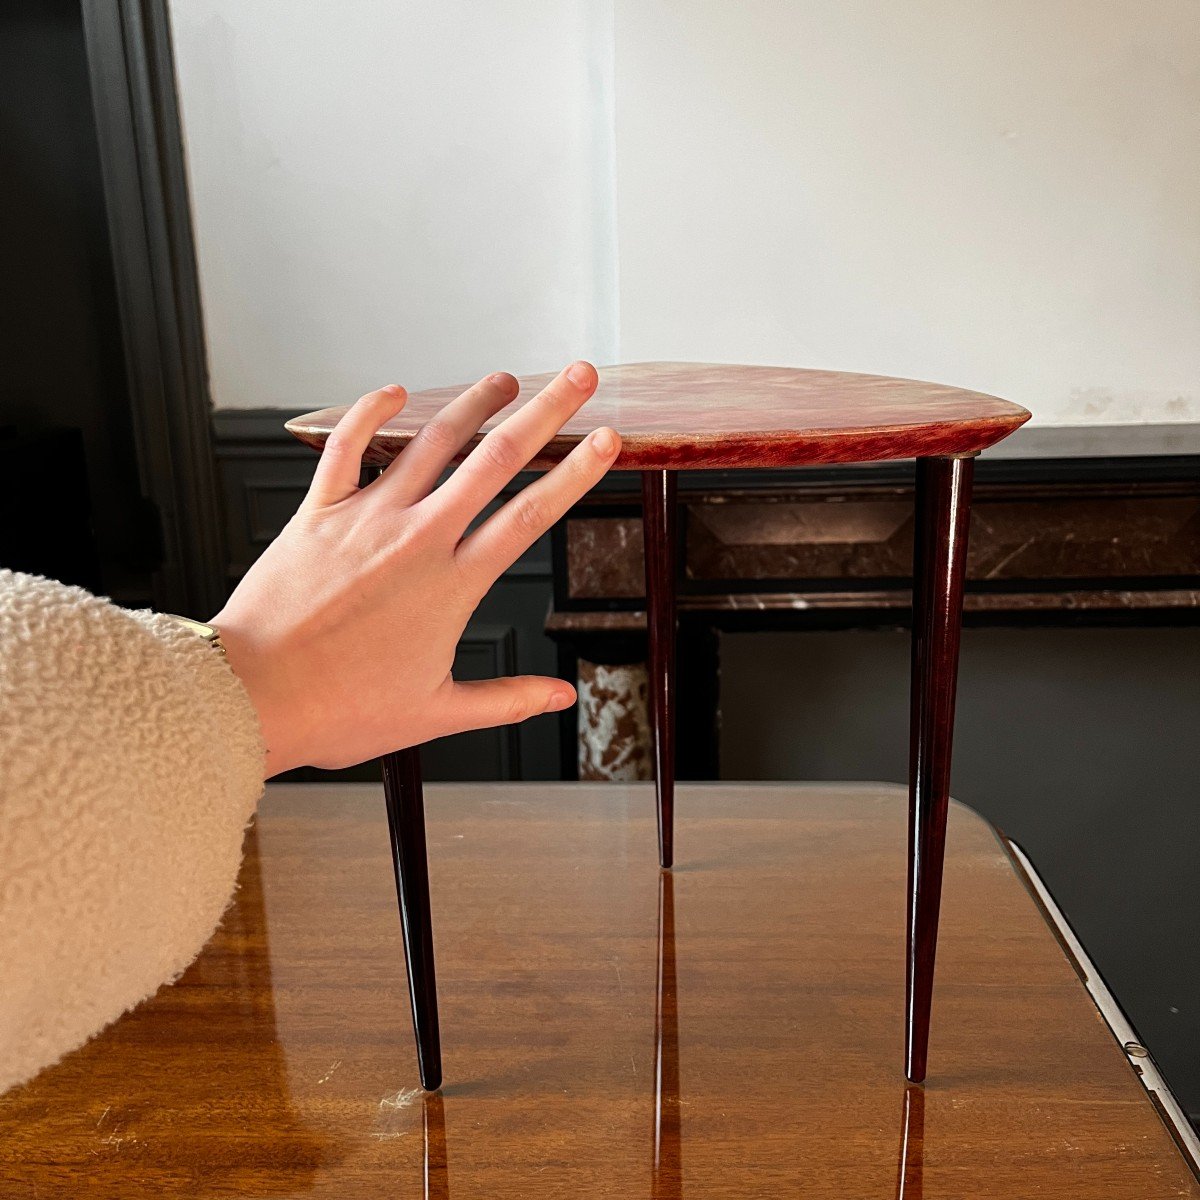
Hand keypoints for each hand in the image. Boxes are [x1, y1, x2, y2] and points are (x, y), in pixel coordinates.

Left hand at [213, 362, 618, 775]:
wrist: (251, 695)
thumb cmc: (337, 709)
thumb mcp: (434, 713)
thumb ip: (505, 700)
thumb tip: (560, 697)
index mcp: (451, 585)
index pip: (529, 515)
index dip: (575, 473)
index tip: (606, 439)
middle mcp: (417, 539)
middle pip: (494, 459)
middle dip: (545, 411)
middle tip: (578, 376)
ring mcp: (367, 518)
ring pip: (431, 442)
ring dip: (474, 404)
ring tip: (505, 380)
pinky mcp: (318, 512)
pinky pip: (347, 447)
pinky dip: (370, 412)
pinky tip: (393, 392)